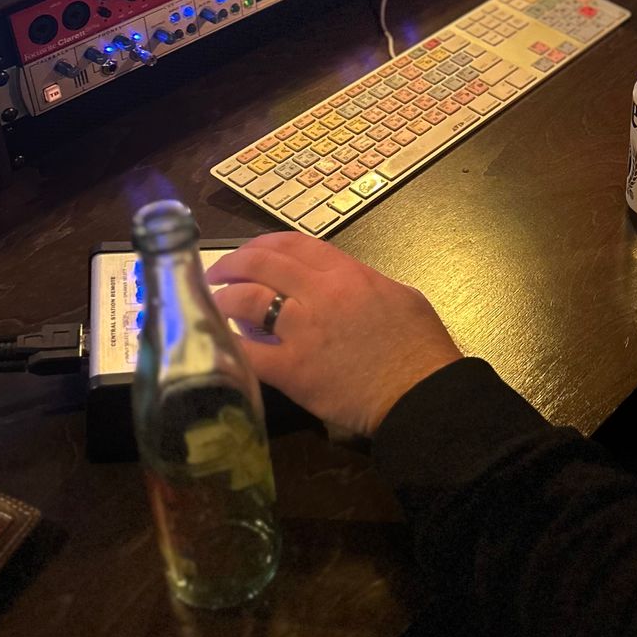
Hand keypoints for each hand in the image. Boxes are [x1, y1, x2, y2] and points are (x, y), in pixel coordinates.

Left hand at [205, 233, 461, 437]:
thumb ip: (366, 282)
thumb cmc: (420, 348)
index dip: (264, 244)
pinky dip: (230, 344)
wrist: (422, 393)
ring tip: (215, 303)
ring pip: (247, 299)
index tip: (250, 253)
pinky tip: (223, 343)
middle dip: (233, 264)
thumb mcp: (401, 296)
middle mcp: (320, 293)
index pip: (294, 244)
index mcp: (348, 273)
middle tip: (217, 274)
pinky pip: (248, 351)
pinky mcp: (292, 369)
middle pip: (262, 264)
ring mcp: (303, 330)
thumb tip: (340, 285)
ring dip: (224, 298)